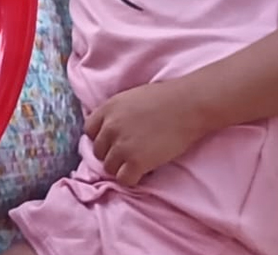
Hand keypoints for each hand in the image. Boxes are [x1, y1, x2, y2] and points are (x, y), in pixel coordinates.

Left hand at [85, 79, 207, 185]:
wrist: (187, 105)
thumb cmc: (165, 98)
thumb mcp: (130, 98)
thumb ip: (116, 113)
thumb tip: (111, 129)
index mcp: (107, 109)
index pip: (89, 131)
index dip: (102, 138)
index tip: (114, 141)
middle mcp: (110, 127)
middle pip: (98, 151)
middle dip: (112, 154)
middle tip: (130, 154)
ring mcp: (122, 146)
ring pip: (109, 167)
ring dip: (122, 167)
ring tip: (138, 163)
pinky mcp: (137, 162)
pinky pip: (124, 180)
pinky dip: (132, 179)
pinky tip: (144, 171)